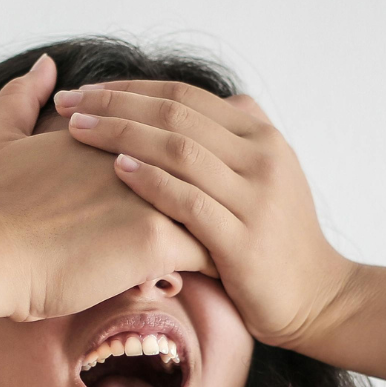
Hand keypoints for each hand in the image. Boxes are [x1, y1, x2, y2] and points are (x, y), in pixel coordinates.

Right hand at [0, 54, 215, 320]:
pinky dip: (217, 266)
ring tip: (228, 254)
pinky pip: (209, 252)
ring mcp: (152, 194)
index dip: (181, 166)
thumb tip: (47, 65)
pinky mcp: (156, 237)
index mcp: (113, 133)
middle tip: (224, 223)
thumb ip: (21, 98)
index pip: (171, 140)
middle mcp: (140, 154)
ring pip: (213, 207)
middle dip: (215, 193)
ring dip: (222, 229)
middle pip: (201, 168)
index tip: (185, 192)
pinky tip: (218, 281)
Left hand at [53, 79, 360, 348]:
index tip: (84, 89)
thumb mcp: (269, 175)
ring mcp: (255, 197)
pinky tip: (116, 170)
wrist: (318, 299)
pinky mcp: (244, 240)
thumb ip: (238, 137)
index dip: (130, 87)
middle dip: (115, 104)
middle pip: (176, 113)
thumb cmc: (279, 239)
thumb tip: (209, 100)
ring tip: (78, 131)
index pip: (185, 94)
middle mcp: (262, 157)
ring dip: (123, 134)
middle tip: (67, 103)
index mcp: (261, 135)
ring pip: (180, 149)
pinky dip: (151, 181)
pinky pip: (190, 201)